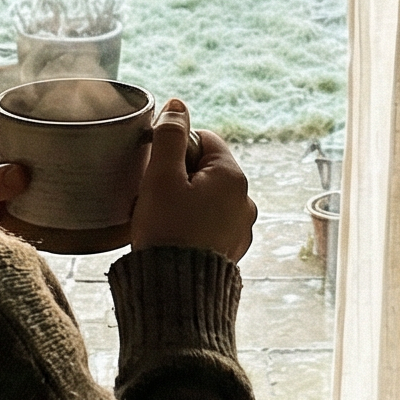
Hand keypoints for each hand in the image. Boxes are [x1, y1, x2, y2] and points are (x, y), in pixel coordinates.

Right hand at [131, 99, 255, 261]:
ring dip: (185, 201)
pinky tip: (173, 238)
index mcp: (232, 176)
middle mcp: (246, 200)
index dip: (174, 148)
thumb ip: (169, 136)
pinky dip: (192, 225)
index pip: (204, 139)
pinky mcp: (232, 250)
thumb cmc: (166, 232)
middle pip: (206, 169)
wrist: (175, 293)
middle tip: (153, 197)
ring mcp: (242, 228)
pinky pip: (210, 224)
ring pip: (207, 198)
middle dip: (178, 177)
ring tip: (160, 221)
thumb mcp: (161, 177)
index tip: (156, 168)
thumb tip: (178, 106)